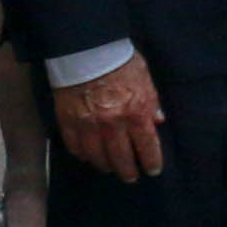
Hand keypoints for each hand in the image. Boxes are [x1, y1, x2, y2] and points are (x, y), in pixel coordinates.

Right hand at [53, 57, 164, 182]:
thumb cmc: (120, 61)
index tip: (152, 170)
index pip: (147, 147)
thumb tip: (158, 121)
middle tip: (131, 177)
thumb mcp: (144, 79)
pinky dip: (81, 154)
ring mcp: (88, 125)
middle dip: (128, 171)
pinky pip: (74, 146)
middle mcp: (113, 124)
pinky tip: (87, 156)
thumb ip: (151, 102)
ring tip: (109, 168)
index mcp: (136, 113)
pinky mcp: (68, 121)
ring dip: (105, 165)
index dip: (151, 162)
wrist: (87, 49)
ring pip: (97, 157)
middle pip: (121, 158)